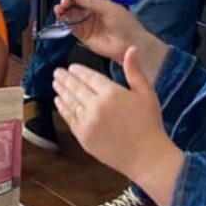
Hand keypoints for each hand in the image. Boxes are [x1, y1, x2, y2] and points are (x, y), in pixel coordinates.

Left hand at [53, 47, 171, 179]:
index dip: (78, 71)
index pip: (89, 77)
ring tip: (56, 83)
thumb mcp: (146, 93)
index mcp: (111, 93)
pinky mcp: (83, 137)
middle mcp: (96, 106)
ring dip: (61, 91)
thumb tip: (130, 48)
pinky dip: (62, 108)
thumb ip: (134, 71)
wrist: (146, 157)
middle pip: (76, 88)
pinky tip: (59, 102)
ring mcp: (87, 122)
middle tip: (58, 72)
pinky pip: (69, 119)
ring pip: (69, 102)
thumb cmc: (149, 124)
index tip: (72, 67)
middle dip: (65, 78)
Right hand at [54, 0, 150, 63]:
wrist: (129, 44)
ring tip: (60, 8)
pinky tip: (61, 17)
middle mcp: (91, 10)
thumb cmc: (126, 24)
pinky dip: (64, 21)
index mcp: (99, 0)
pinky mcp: (83, 34)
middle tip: (65, 0)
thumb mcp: (109, 7)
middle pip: (74, 1)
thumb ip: (91, 1)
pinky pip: (70, 26)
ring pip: (70, 12)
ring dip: (63, 9)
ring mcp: (86, 22)